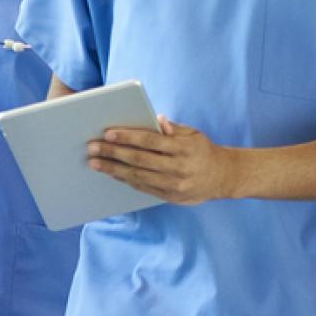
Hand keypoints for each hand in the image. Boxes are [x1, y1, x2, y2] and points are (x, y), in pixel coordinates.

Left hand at [88, 116, 239, 205]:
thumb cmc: (202, 150)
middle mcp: (179, 168)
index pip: (150, 141)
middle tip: (92, 147)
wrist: (223, 177)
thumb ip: (173, 129)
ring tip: (94, 163)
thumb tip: (156, 119)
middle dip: (113, 153)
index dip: (128, 137)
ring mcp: (174, 185)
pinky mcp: (170, 197)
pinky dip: (125, 180)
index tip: (108, 133)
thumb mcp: (193, 134)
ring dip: (113, 169)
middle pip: (140, 160)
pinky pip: (143, 188)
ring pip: (138, 176)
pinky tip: (111, 173)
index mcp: (184, 148)